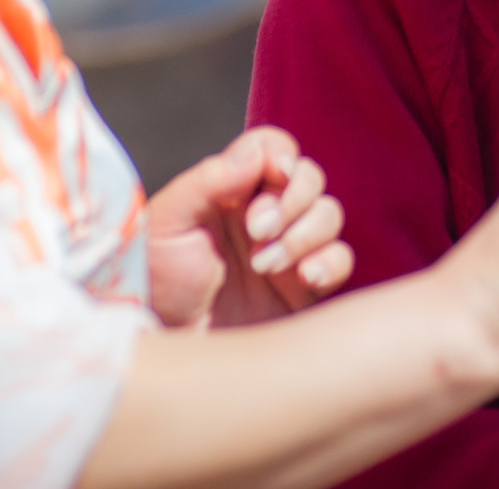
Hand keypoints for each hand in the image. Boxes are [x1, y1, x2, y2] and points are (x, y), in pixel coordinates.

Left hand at [145, 127, 354, 329]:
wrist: (170, 349)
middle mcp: (265, 213)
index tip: (274, 176)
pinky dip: (330, 262)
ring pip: (329, 215)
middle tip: (257, 232)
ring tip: (264, 266)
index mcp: (231, 190)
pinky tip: (305, 278)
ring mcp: (289, 250)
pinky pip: (341, 260)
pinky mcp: (306, 288)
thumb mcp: (169, 225)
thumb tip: (255, 155)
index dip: (281, 156)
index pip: (273, 149)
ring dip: (303, 234)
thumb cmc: (157, 284)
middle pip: (309, 178)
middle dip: (291, 200)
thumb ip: (208, 181)